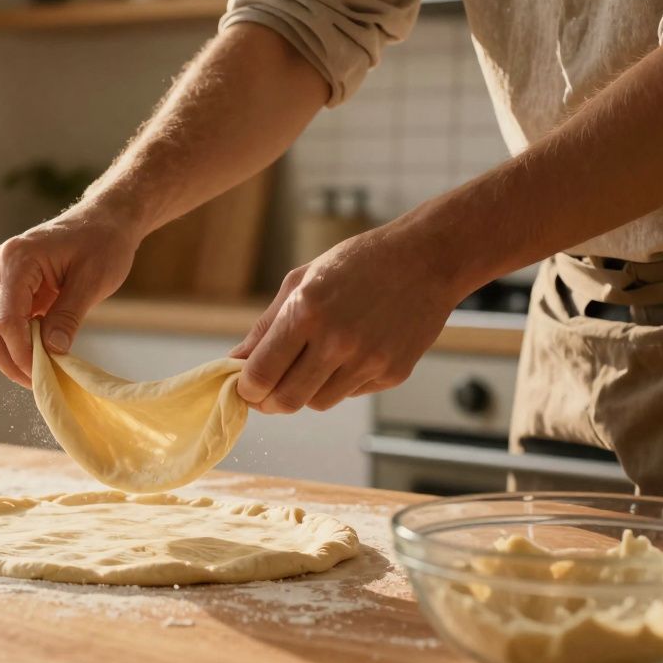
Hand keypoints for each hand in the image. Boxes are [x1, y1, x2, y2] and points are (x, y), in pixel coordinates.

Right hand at [0, 214, 137, 386]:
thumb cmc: (104, 243)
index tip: (42, 376)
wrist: (103, 219)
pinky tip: (39, 354)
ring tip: (39, 372)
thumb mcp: (94, 281)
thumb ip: (69, 316)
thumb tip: (52, 352)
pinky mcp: (4, 282)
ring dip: (10, 353)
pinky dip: (17, 341)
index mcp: (17, 258)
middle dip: (10, 360)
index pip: (7, 320)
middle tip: (37, 383)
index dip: (21, 354)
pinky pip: (2, 319)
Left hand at [229, 225, 466, 412]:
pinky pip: (350, 394)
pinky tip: (348, 355)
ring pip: (317, 403)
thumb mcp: (300, 281)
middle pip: (286, 401)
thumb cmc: (358, 263)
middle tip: (266, 392)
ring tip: (311, 363)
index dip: (246, 389)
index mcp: (307, 312)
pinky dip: (339, 383)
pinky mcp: (392, 374)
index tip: (245, 387)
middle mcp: (337, 341)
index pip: (260, 374)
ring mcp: (368, 361)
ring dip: (304, 391)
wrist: (426, 259)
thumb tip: (236, 362)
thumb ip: (265, 326)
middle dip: (268, 402)